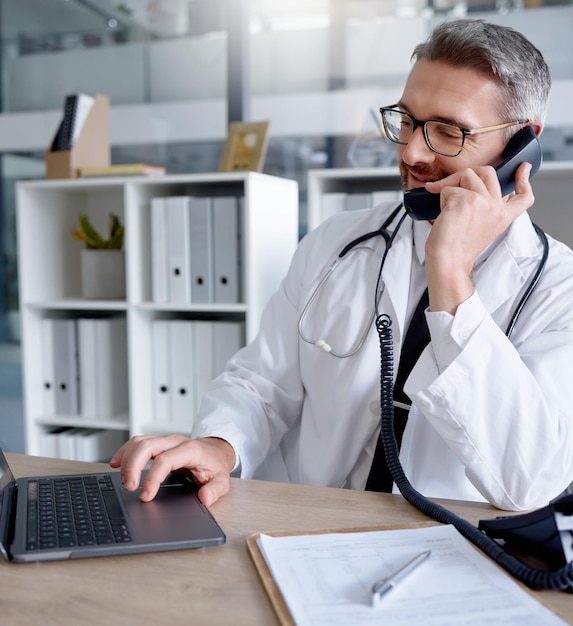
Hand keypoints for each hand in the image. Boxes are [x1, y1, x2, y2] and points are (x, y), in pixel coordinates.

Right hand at [109, 434, 235, 506]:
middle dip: (133, 466)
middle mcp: (176, 441)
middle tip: (129, 488)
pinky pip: (137, 442)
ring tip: (124, 481)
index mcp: (191, 450)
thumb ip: (215, 490)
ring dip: (127, 460)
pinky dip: (125, 452)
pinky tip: (116, 463)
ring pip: (140, 442)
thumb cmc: (215, 466)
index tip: (145, 496)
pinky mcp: (158, 442)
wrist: (215, 451)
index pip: (165, 460)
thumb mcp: (222, 480)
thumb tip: (205, 498)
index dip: (152, 478)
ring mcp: (165, 440)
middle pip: (148, 446)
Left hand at [423, 162, 533, 314]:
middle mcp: (497, 207)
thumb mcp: (480, 227)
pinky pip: (447, 188)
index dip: (524, 180)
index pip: (523, 196)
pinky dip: (440, 198)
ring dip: (450, 187)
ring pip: (466, 175)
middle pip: (488, 172)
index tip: (523, 168)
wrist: (449, 262)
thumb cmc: (457, 249)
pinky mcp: (467, 199)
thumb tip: (472, 187)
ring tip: (447, 208)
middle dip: (466, 174)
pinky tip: (443, 214)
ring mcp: (484, 202)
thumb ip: (484, 209)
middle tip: (451, 185)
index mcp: (503, 216)